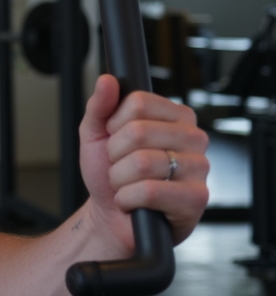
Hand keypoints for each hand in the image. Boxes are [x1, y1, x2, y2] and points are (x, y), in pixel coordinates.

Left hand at [78, 75, 209, 248]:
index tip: (114, 138)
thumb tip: (107, 80)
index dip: (114, 124)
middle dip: (115, 155)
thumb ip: (99, 107)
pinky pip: (150, 191)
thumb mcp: (95, 135)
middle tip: (120, 166)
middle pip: (138, 131)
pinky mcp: (196, 199)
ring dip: (119, 179)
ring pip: (142, 162)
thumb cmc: (108, 172)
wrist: (112, 215)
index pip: (138, 101)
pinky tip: (133, 201)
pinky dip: (128, 198)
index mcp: (175, 116)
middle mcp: (194, 138)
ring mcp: (199, 168)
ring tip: (126, 184)